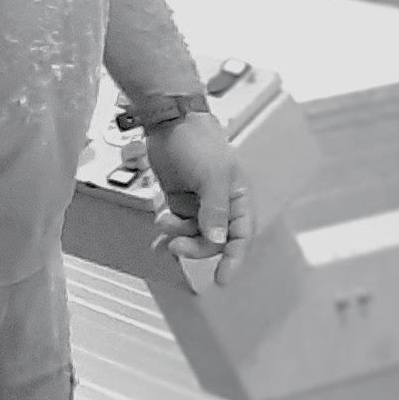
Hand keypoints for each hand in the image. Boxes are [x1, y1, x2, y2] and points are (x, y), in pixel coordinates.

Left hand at [142, 113, 254, 287]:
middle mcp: (220, 204)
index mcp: (238, 197)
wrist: (168, 120)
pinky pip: (177, 226)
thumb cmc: (197, 141)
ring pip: (193, 235)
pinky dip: (167, 235)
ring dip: (178, 236)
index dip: (234, 259)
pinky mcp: (179, 201)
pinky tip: (157, 244)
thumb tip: (217, 241)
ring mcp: (199, 204)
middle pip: (213, 240)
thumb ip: (215, 210)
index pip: (241, 235)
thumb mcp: (212, 176)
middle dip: (195, 246)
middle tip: (176, 247)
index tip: (222, 279)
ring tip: (163, 223)